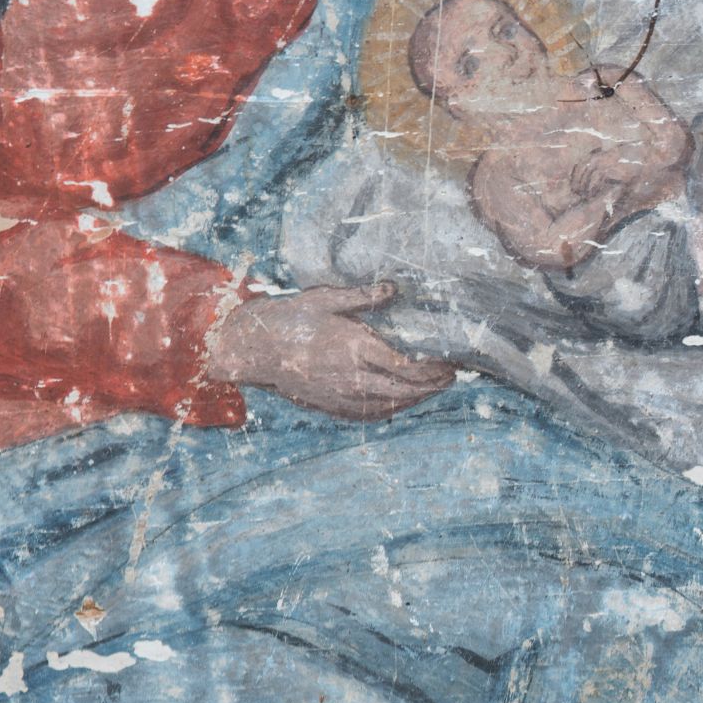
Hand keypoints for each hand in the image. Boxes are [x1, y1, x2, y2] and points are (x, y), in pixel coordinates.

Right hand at [205, 284, 454, 421]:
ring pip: (394, 405)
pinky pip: (374, 414)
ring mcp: (344, 398)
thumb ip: (362, 296)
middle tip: (450, 376)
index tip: (450, 362)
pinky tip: (404, 398)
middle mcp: (354, 379)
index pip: (408, 368)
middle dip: (434, 385)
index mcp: (356, 350)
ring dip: (418, 398)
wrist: (251, 351)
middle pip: (407, 391)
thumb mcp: (324, 299)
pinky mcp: (335, 408)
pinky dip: (395, 407)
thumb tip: (394, 288)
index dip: (434, 369)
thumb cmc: (288, 320)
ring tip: (434, 386)